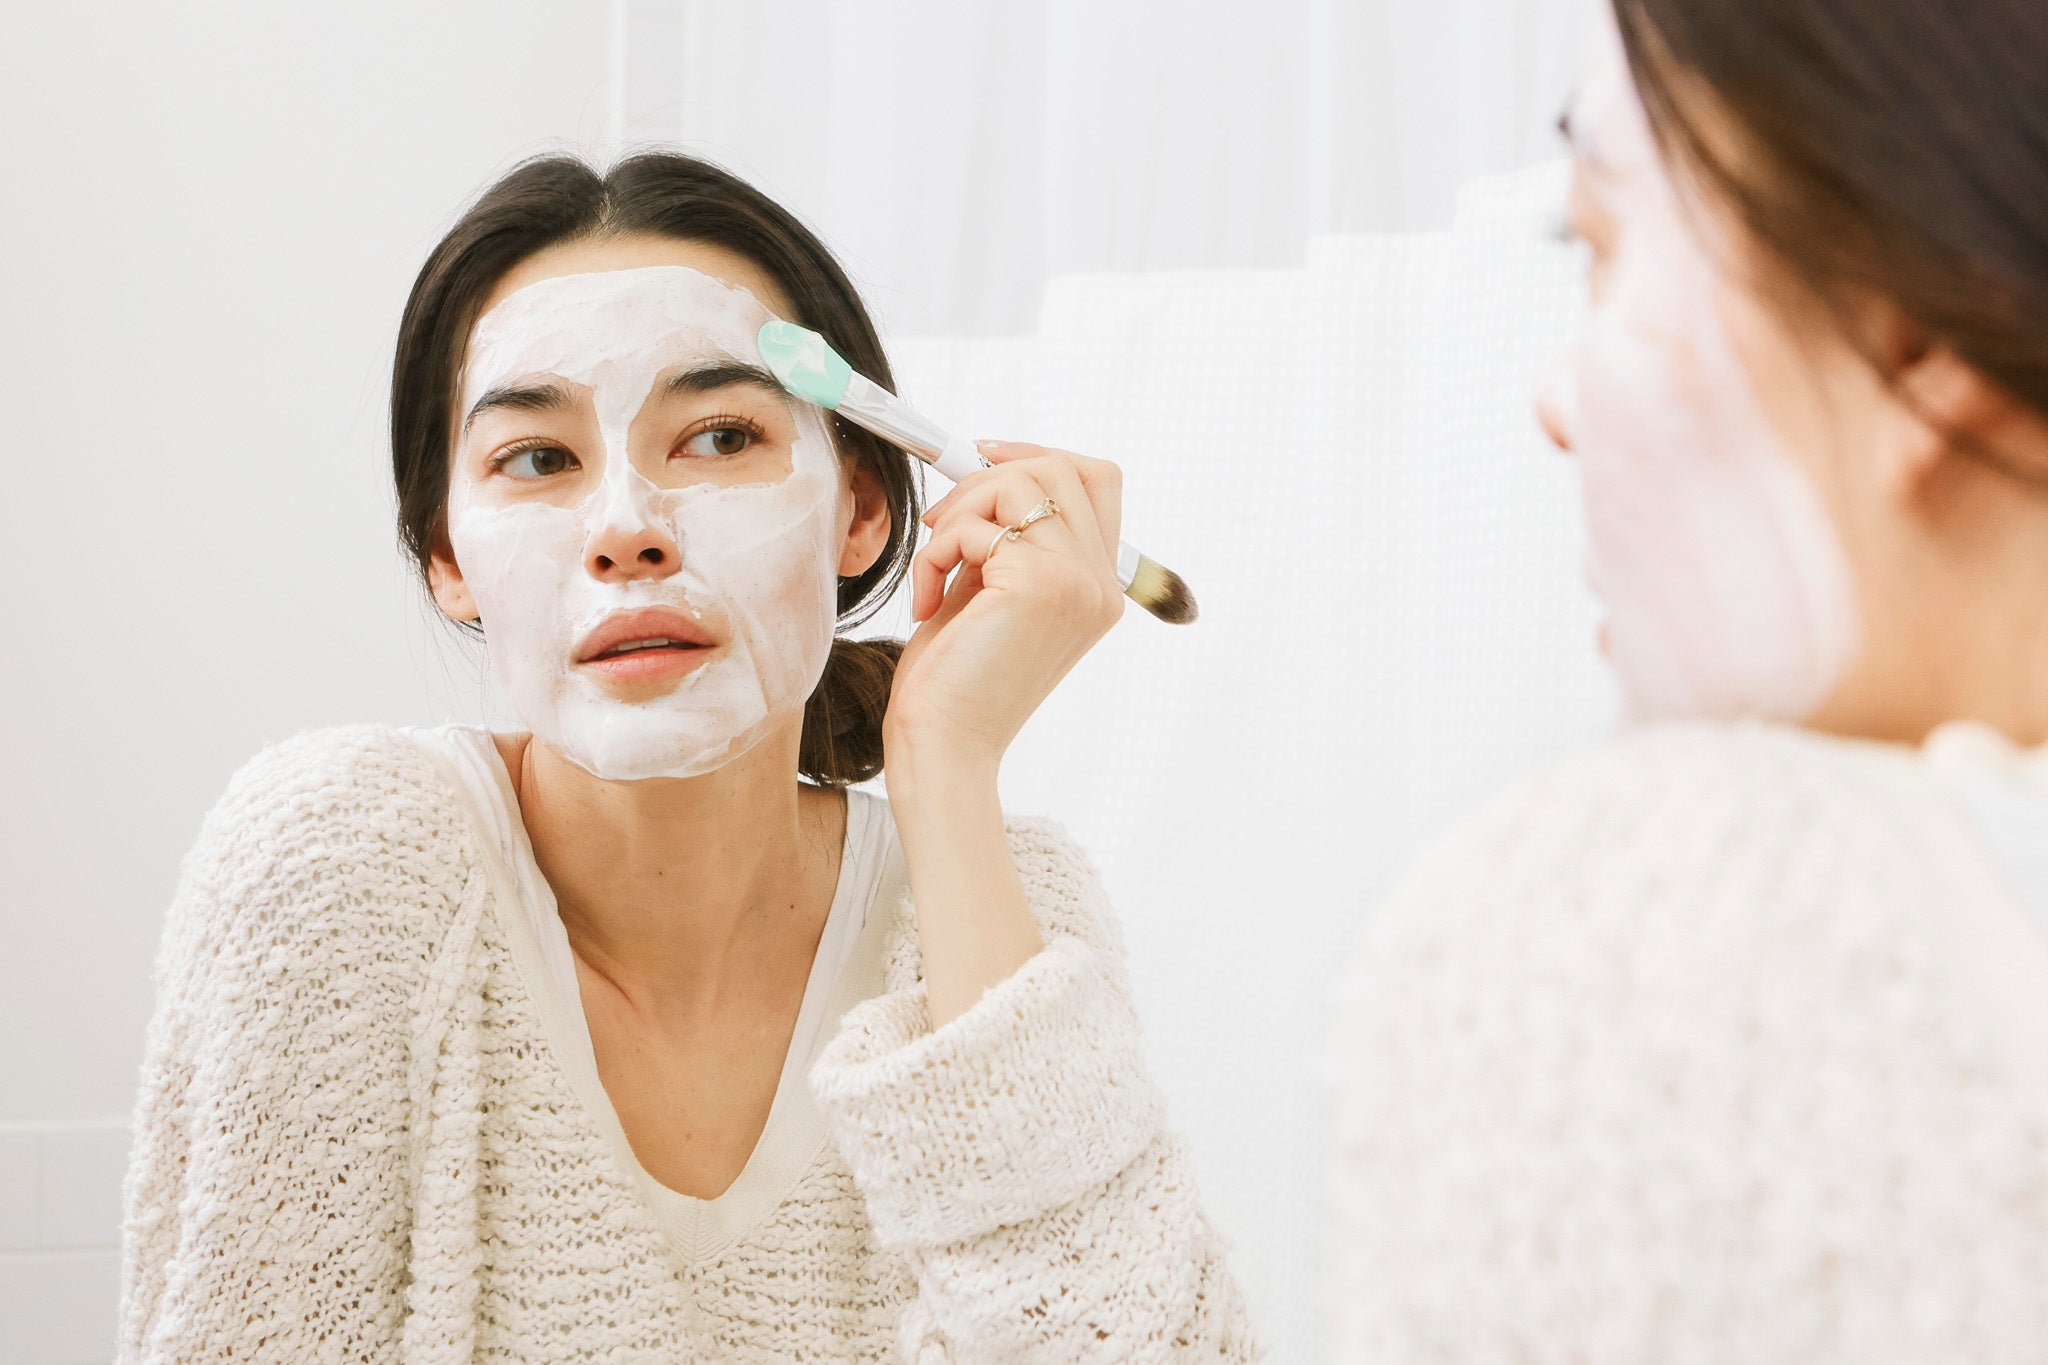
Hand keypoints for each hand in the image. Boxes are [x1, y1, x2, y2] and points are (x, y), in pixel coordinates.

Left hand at [884, 442, 1125, 775]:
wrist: (944, 748)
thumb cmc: (956, 680)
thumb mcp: (991, 592)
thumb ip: (1007, 537)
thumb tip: (989, 470)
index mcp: (1098, 588)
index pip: (1097, 480)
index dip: (1038, 455)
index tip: (983, 459)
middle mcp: (1100, 585)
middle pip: (1061, 468)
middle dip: (986, 480)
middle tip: (943, 527)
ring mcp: (1077, 583)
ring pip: (1020, 483)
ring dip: (960, 513)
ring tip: (935, 566)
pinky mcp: (1038, 585)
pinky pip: (977, 525)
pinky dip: (935, 553)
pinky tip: (926, 603)